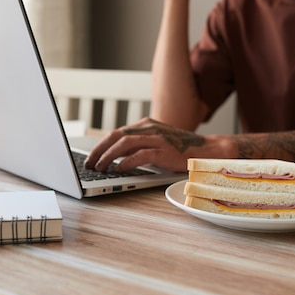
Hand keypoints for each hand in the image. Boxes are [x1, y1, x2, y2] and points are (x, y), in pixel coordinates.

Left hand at [84, 118, 225, 172]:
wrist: (206, 150)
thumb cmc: (180, 149)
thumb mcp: (156, 142)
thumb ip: (139, 145)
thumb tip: (115, 157)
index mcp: (145, 125)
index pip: (117, 133)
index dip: (101, 145)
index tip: (91, 157)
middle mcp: (149, 128)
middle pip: (117, 136)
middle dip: (99, 150)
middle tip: (89, 164)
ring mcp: (157, 138)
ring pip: (125, 144)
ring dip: (109, 156)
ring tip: (100, 168)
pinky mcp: (164, 150)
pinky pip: (140, 155)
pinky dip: (126, 162)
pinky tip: (118, 169)